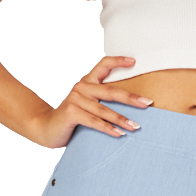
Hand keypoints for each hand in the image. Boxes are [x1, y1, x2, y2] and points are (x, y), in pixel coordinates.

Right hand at [22, 56, 151, 148]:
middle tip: (148, 103)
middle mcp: (81, 87)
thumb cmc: (73, 117)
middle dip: (131, 98)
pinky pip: (94, 121)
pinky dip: (108, 128)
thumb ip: (103, 101)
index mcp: (87, 81)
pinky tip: (119, 134)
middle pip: (111, 91)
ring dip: (122, 119)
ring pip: (104, 109)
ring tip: (136, 126)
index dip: (118, 61)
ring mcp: (75, 99)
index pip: (103, 64)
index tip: (134, 62)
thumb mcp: (88, 104)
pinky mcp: (71, 112)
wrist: (47, 128)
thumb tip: (134, 105)